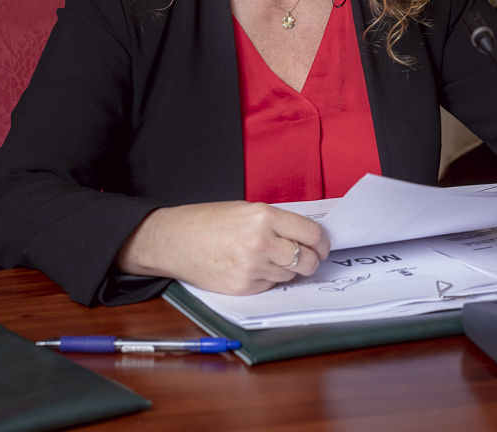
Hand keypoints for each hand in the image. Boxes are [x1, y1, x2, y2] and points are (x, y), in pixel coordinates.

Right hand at [115, 201, 330, 294]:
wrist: (173, 240)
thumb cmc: (208, 221)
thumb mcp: (246, 209)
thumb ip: (276, 222)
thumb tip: (306, 236)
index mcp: (263, 216)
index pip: (311, 233)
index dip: (322, 242)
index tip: (323, 245)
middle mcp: (260, 242)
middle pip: (307, 260)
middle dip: (312, 260)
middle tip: (308, 257)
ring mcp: (251, 268)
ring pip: (290, 275)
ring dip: (288, 270)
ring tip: (270, 258)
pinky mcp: (243, 287)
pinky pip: (270, 285)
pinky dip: (268, 279)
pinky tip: (252, 268)